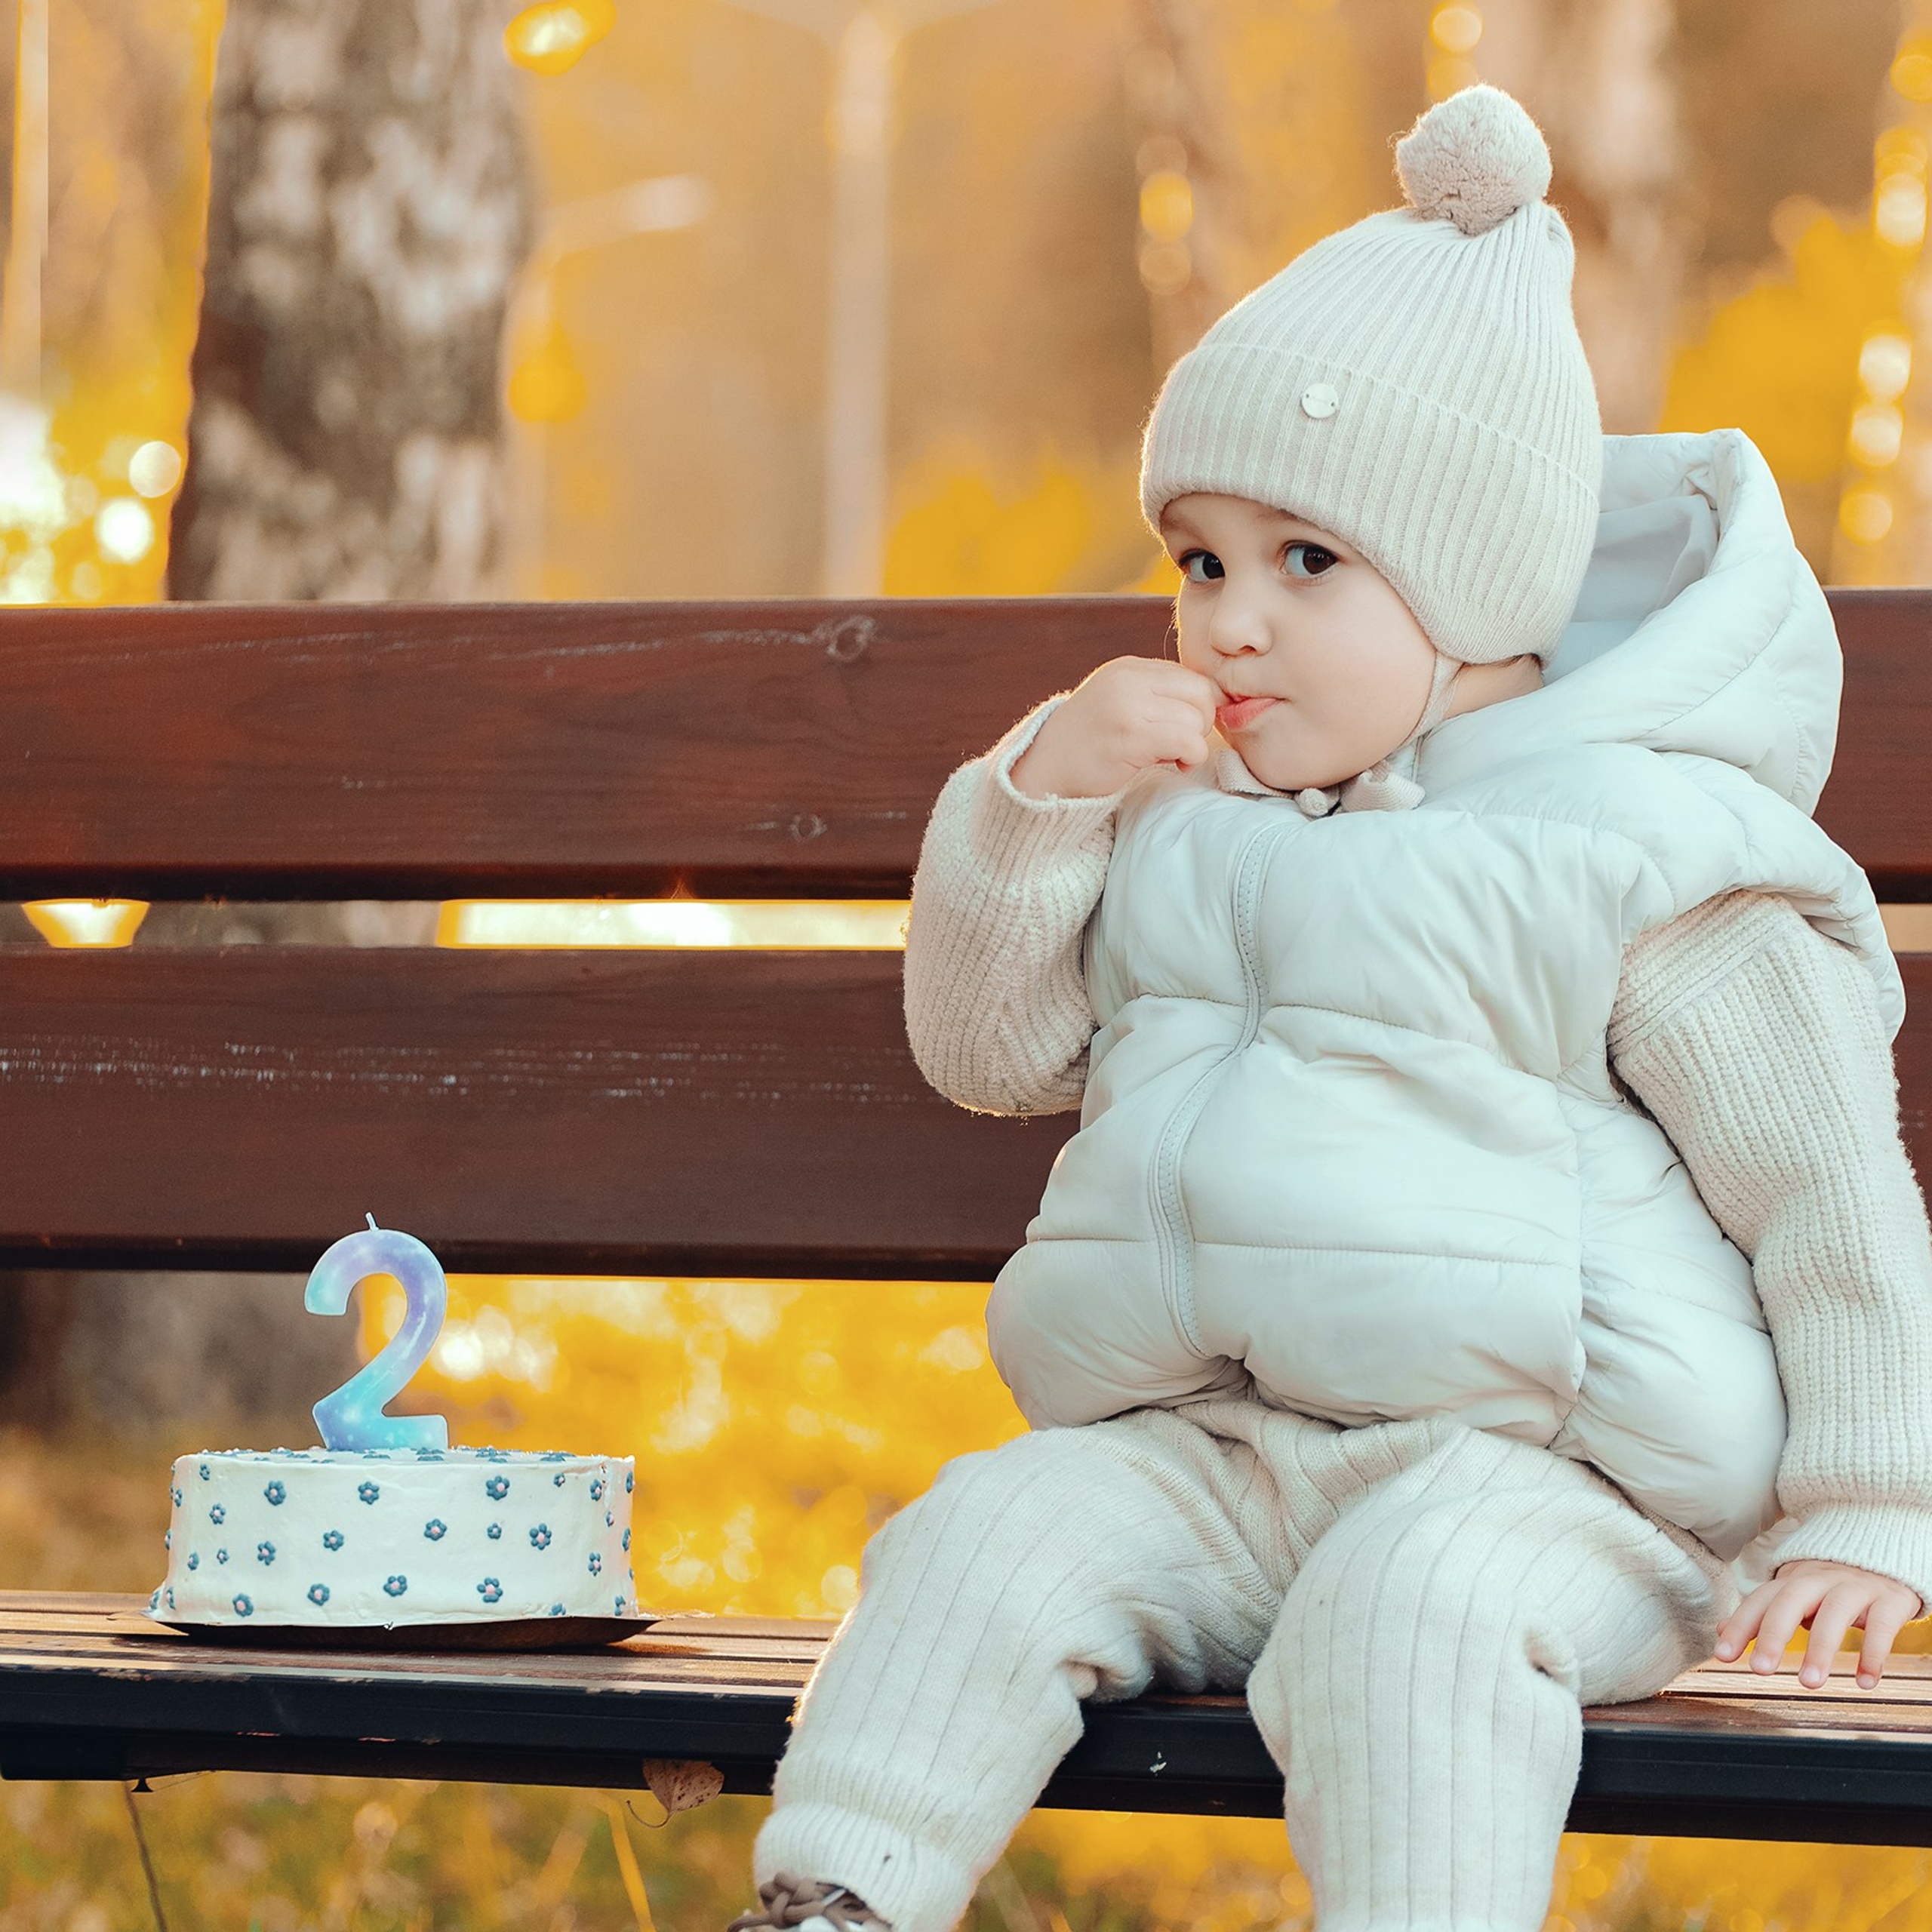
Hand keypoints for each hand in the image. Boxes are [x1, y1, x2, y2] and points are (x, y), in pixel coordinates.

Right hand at [1009, 657, 1220, 801]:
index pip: (1191, 676)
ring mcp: (1127, 706)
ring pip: (1196, 718)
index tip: (1185, 729)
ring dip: (1194, 744)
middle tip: (1182, 745)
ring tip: (1172, 756)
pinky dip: (1192, 757)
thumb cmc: (1089, 744)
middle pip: (1200, 692)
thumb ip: (1156, 694)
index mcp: (1128, 668)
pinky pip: (1187, 741)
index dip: (1199, 706)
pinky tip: (1175, 765)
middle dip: (1201, 723)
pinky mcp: (1129, 737)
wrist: (1044, 770)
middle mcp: (1127, 680)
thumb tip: (1212, 702)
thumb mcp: (1119, 701)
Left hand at [1713, 1558, 1922, 1689]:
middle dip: (1773, 1635)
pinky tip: (1865, 1682)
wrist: (1887, 1557)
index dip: (1740, 1625)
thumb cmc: (1833, 1585)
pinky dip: (1873, 1654)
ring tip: (1809, 1684)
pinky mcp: (1890, 1599)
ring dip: (1820, 1649)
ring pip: (1835, 1613)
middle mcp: (1820, 1579)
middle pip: (1791, 1601)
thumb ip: (1763, 1613)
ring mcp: (1855, 1587)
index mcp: (1794, 1580)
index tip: (1722, 1655)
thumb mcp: (1797, 1594)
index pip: (1761, 1600)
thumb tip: (1720, 1631)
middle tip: (1759, 1671)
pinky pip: (1881, 1625)